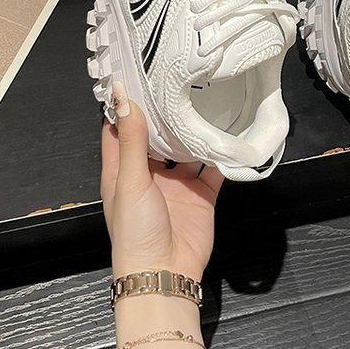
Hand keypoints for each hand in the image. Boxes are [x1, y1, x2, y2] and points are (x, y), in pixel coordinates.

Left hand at [101, 82, 223, 280]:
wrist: (165, 273)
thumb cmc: (136, 231)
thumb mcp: (130, 180)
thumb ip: (132, 139)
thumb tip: (123, 97)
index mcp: (123, 170)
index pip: (120, 129)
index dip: (126, 105)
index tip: (137, 75)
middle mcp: (149, 174)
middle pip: (157, 136)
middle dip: (166, 113)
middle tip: (180, 81)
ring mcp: (177, 184)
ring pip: (187, 150)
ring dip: (194, 132)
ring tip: (207, 101)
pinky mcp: (201, 195)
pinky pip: (213, 170)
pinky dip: (220, 155)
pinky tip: (228, 135)